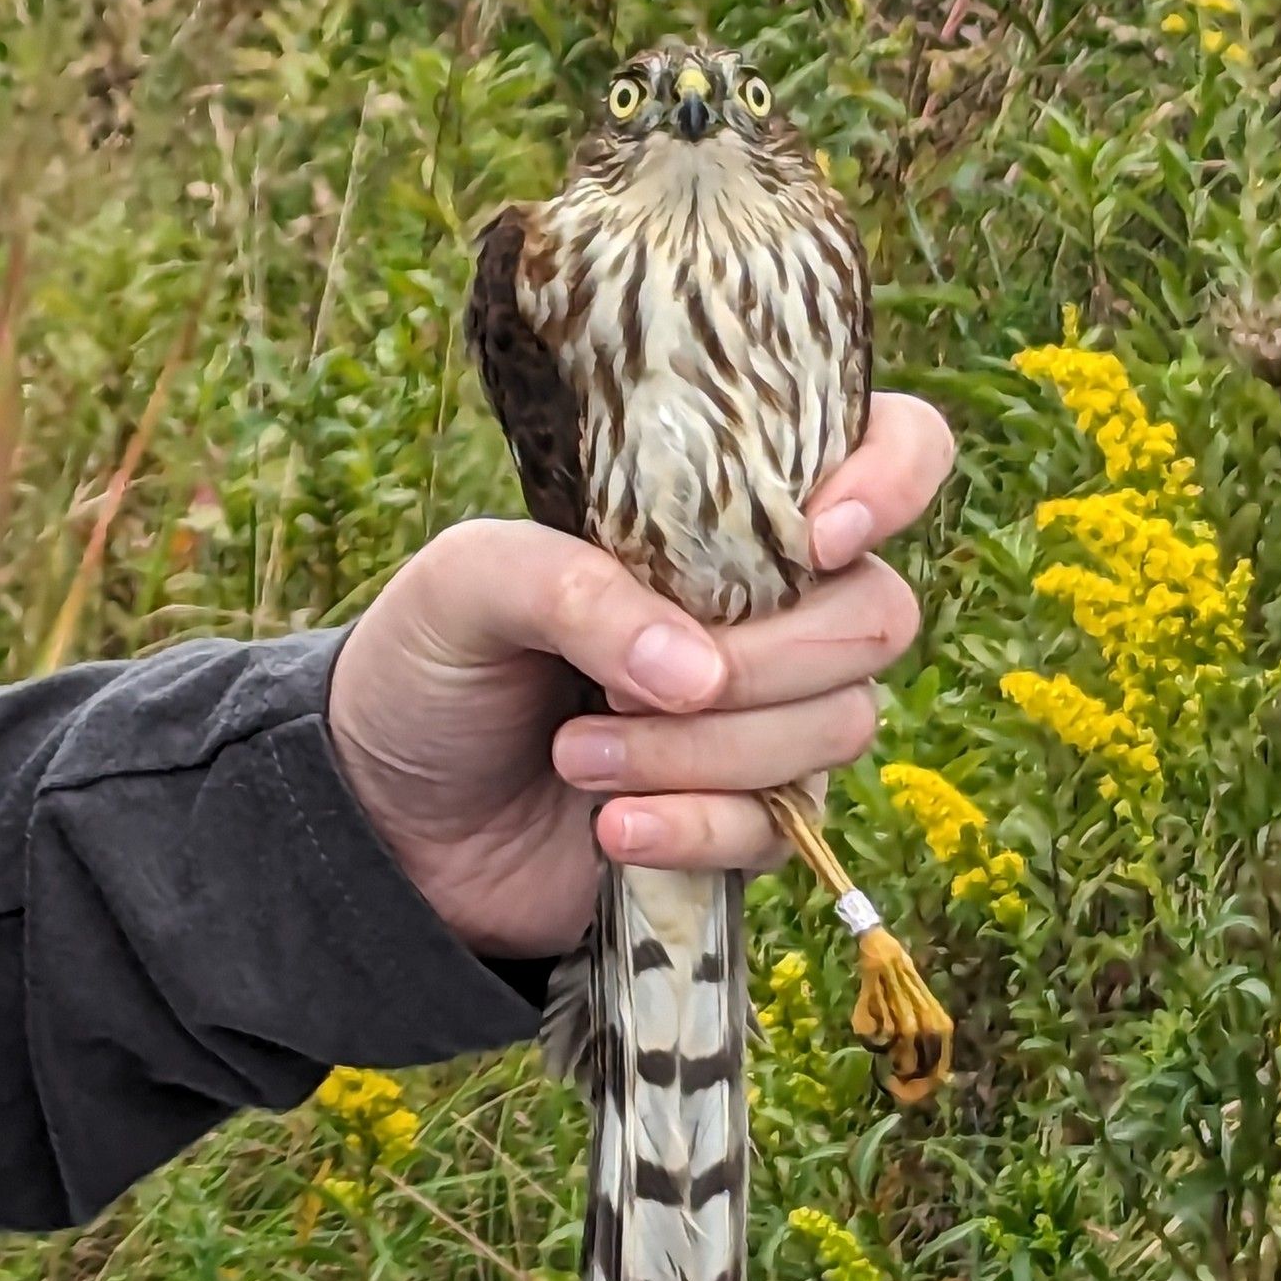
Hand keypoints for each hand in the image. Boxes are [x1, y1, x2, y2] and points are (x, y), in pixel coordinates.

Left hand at [328, 393, 953, 958]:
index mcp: (723, 512)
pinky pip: (781, 830)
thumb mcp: (469, 585)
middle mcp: (770, 606)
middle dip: (763, 663)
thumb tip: (696, 672)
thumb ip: (573, 589)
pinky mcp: (748, 821)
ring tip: (575, 758)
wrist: (388, 813)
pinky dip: (696, 829)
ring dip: (702, 754)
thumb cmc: (433, 661)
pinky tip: (611, 830)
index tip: (820, 533)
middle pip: (876, 616)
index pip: (890, 449)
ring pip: (837, 728)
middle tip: (627, 687)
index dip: (892, 477)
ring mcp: (769, 717)